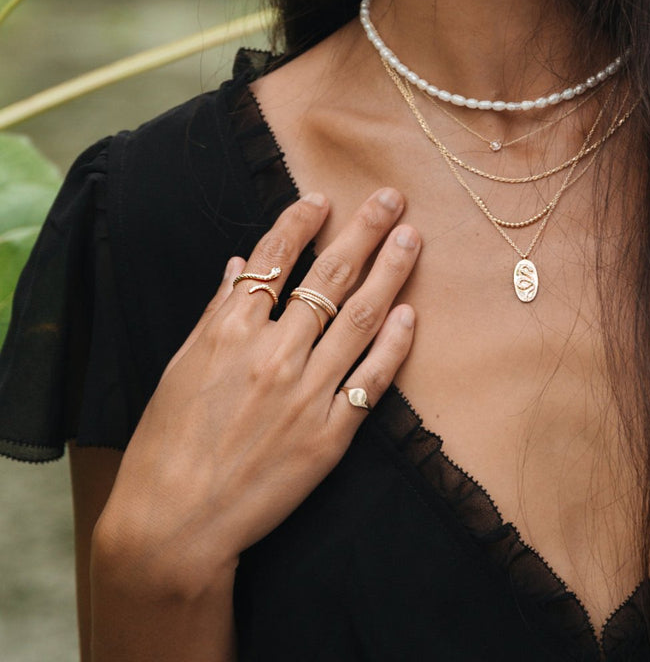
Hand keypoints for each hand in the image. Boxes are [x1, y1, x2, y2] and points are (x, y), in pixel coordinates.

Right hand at [94, 187, 418, 589]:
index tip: (323, 198)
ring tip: (410, 239)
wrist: (175, 523)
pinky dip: (394, 345)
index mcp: (230, 331)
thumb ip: (216, 312)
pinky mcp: (330, 435)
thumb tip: (237, 264)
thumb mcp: (181, 366)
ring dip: (390, 271)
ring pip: (361, 318)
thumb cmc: (168, 442)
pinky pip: (372, 380)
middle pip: (330, 277)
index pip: (273, 259)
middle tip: (390, 198)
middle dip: (364, 230)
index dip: (301, 222)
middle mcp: (274, 354)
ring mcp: (306, 393)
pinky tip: (410, 313)